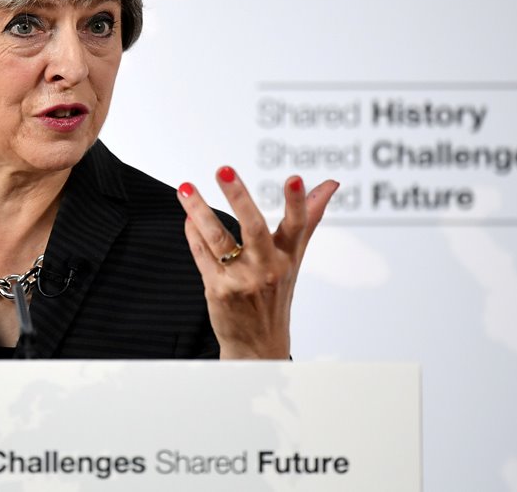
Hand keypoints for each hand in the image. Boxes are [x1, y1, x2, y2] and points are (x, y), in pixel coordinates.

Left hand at [177, 167, 338, 358]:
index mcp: (287, 257)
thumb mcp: (294, 257)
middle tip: (224, 170)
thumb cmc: (276, 293)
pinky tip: (187, 217)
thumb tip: (330, 184)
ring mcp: (241, 279)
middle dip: (238, 197)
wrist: (258, 345)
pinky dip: (193, 234)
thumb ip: (308, 217)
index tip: (294, 179)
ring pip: (217, 239)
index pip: (297, 225)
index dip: (297, 202)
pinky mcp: (218, 290)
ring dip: (199, 211)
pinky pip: (202, 255)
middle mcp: (266, 268)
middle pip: (253, 227)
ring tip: (186, 189)